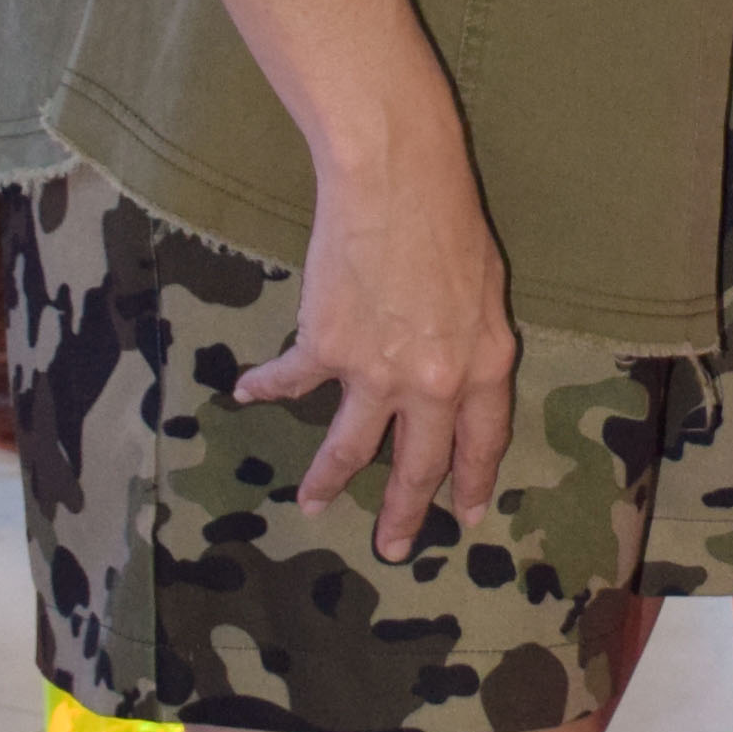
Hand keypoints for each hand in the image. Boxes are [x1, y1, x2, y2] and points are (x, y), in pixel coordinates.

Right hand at [237, 137, 520, 561]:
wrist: (396, 182)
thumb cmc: (449, 220)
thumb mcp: (486, 288)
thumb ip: (473, 342)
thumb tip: (456, 376)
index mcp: (486, 365)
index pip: (483, 442)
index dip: (472, 483)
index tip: (464, 517)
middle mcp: (436, 383)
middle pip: (418, 464)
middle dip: (403, 513)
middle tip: (392, 548)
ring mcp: (378, 372)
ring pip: (351, 447)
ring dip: (328, 480)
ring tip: (310, 505)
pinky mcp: (327, 349)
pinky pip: (292, 380)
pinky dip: (266, 387)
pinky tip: (245, 392)